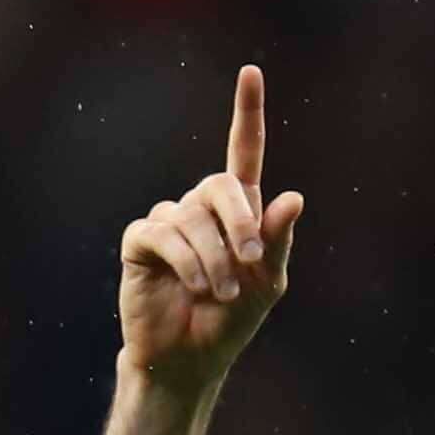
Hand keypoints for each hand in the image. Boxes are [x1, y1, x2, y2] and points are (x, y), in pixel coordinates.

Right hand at [119, 65, 304, 394]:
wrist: (188, 361)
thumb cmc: (229, 322)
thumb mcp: (266, 283)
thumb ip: (276, 241)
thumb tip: (293, 197)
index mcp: (237, 211)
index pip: (244, 152)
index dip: (247, 112)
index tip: (250, 73)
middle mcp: (200, 208)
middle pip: (220, 185)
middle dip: (240, 222)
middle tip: (249, 261)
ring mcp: (168, 222)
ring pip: (193, 218)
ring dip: (213, 259)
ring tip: (220, 293)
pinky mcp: (141, 244)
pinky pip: (163, 235)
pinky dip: (185, 261)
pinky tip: (194, 286)